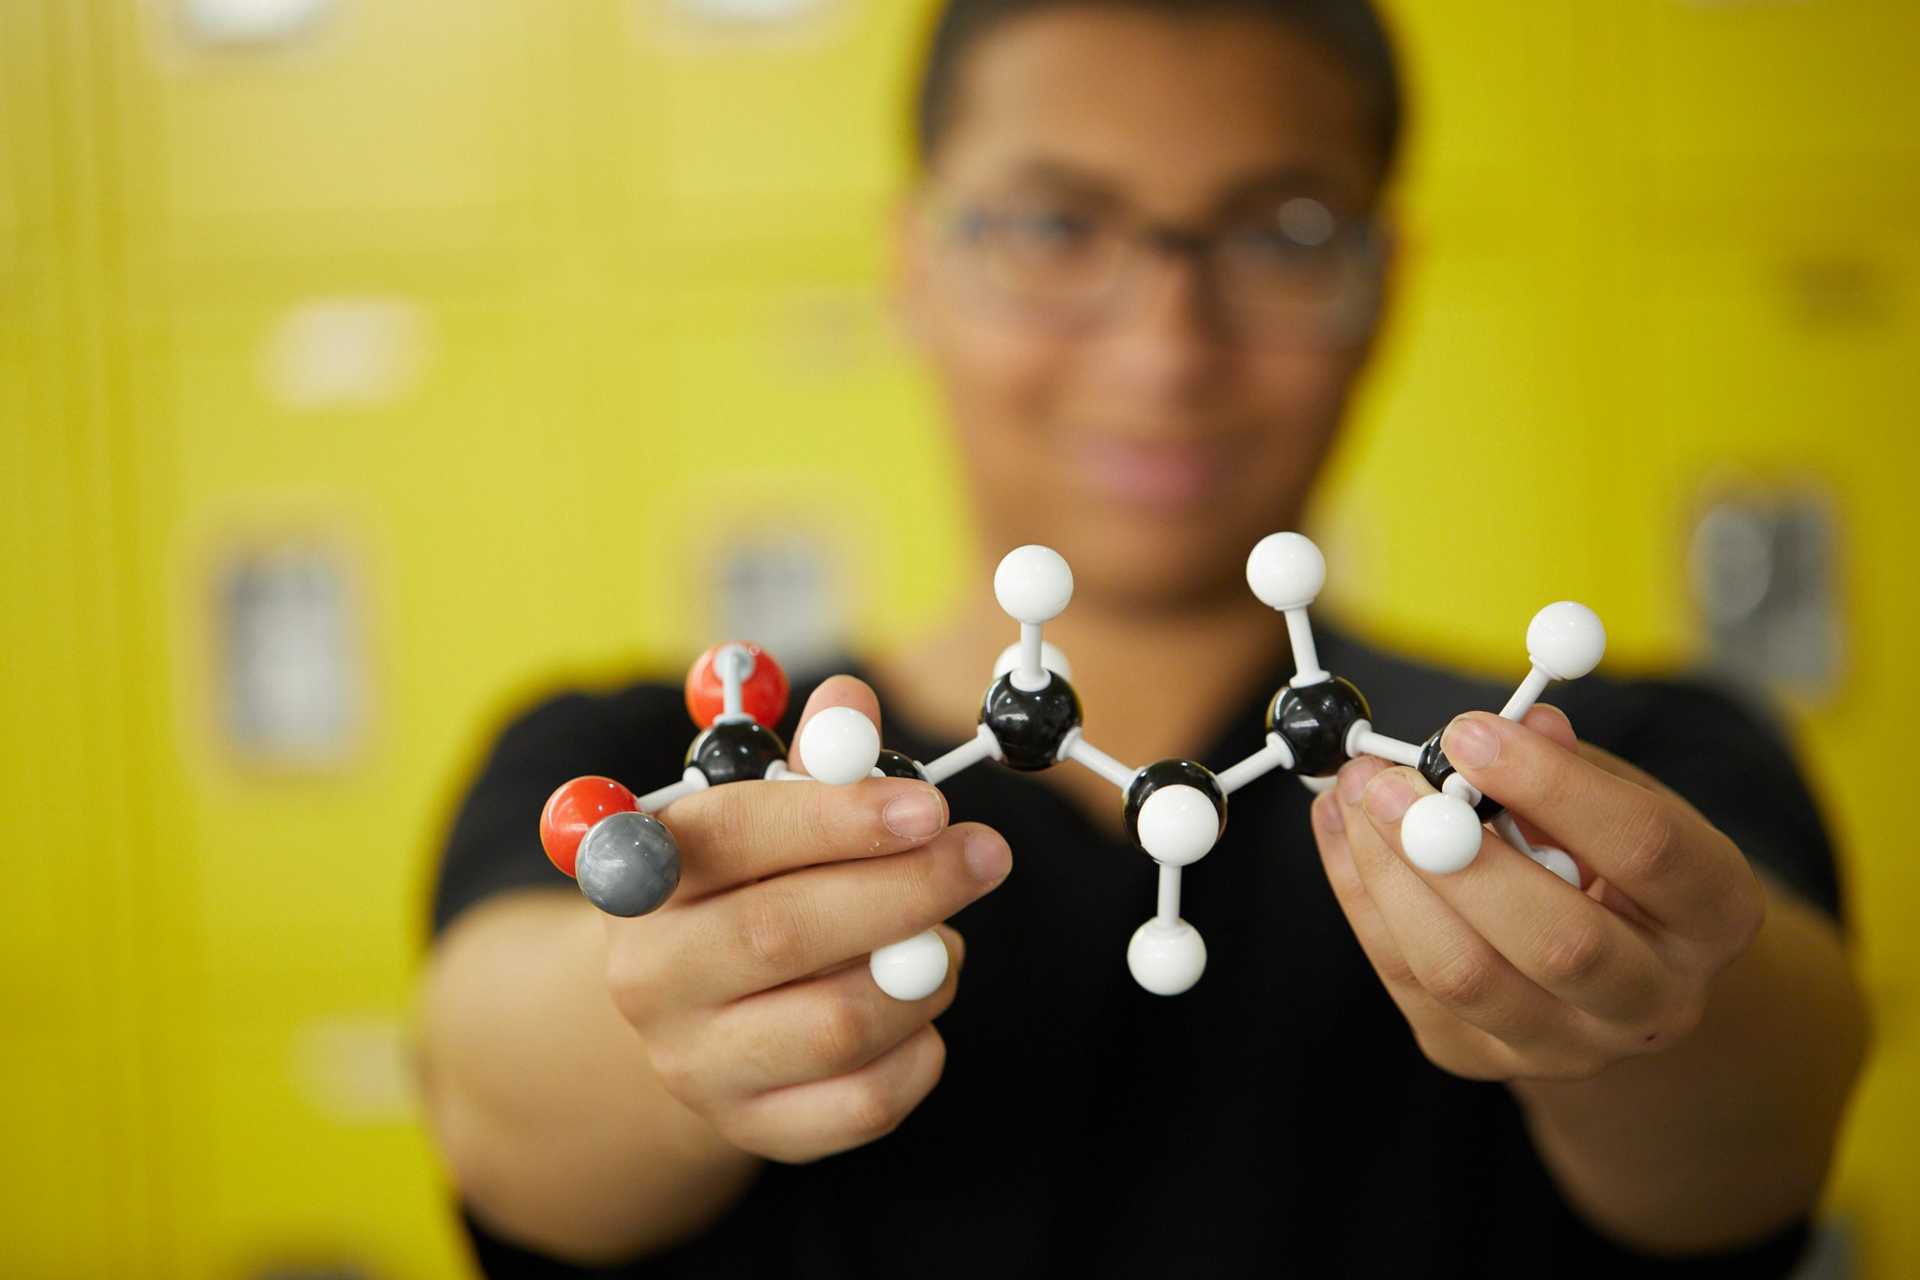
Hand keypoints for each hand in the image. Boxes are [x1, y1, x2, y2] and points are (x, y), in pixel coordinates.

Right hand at [603, 676, 1011, 1162]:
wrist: (698, 1014)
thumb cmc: (747, 888)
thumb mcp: (763, 811)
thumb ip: (813, 758)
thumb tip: (850, 699)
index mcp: (648, 874)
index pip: (732, 837)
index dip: (836, 816)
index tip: (929, 805)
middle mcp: (651, 975)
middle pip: (784, 934)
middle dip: (905, 889)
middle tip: (985, 855)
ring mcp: (696, 1064)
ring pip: (838, 1025)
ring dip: (922, 972)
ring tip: (942, 940)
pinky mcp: (753, 1128)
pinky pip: (864, 1102)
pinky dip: (921, 1050)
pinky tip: (923, 1009)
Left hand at [1310, 705, 1766, 1081]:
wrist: (1608, 970)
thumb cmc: (1611, 857)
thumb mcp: (1619, 796)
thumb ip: (1570, 763)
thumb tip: (1518, 725)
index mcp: (1714, 913)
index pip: (1645, 850)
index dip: (1553, 786)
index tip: (1470, 732)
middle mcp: (1656, 999)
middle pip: (1556, 940)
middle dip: (1454, 852)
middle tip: (1384, 778)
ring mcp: (1567, 1044)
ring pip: (1464, 974)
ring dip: (1390, 875)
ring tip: (1354, 795)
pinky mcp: (1480, 1055)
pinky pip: (1405, 978)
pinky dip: (1361, 897)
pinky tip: (1343, 832)